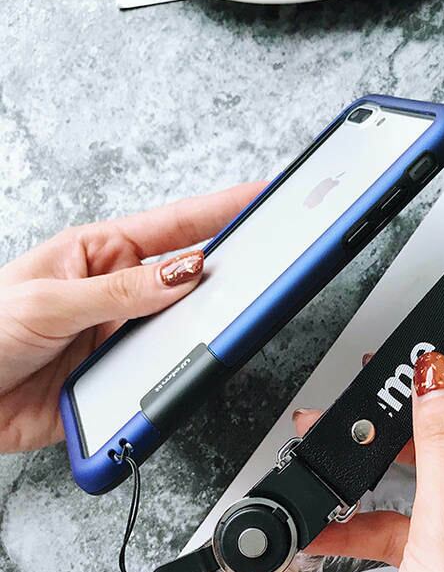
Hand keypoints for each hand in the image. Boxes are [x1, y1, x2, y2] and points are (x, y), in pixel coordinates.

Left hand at [0, 182, 263, 451]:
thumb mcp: (48, 301)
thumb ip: (120, 290)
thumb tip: (183, 273)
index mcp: (98, 253)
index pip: (173, 226)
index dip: (220, 209)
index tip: (258, 197)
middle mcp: (118, 291)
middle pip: (187, 275)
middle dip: (228, 264)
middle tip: (267, 254)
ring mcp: (123, 333)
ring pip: (184, 323)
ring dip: (207, 321)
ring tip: (236, 309)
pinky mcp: (124, 375)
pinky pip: (167, 369)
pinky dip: (185, 368)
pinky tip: (196, 360)